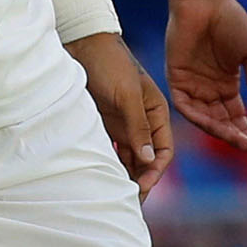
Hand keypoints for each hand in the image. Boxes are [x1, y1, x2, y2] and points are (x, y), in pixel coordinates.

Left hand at [70, 32, 174, 193]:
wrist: (82, 44)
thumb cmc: (110, 63)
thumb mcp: (128, 94)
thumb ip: (138, 127)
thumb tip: (149, 161)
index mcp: (157, 113)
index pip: (164, 150)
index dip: (155, 171)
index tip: (141, 187)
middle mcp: (143, 122)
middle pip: (147, 159)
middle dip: (141, 180)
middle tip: (128, 202)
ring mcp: (123, 125)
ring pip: (130, 159)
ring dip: (125, 177)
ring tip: (115, 196)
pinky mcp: (104, 125)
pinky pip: (111, 152)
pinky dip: (110, 166)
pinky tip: (102, 178)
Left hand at [166, 0, 246, 150]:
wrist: (205, 0)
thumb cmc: (230, 20)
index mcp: (227, 83)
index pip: (236, 115)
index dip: (244, 130)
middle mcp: (209, 88)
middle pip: (220, 120)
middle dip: (233, 134)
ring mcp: (192, 84)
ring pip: (203, 116)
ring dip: (217, 129)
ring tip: (233, 138)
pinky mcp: (175, 77)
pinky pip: (185, 104)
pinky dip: (196, 115)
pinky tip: (211, 122)